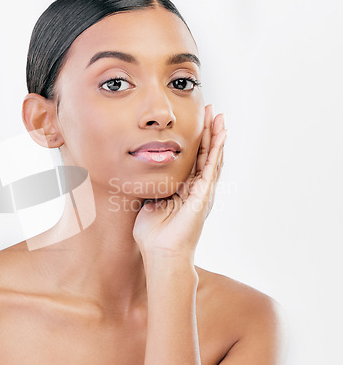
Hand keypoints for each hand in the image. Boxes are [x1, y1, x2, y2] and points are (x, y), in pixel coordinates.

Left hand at [133, 104, 226, 263]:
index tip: (196, 122)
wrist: (161, 253)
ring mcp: (203, 191)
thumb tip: (142, 175)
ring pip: (213, 157)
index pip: (193, 160)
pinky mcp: (204, 194)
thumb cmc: (153, 234)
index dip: (196, 141)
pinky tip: (222, 133)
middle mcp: (197, 188)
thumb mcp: (150, 203)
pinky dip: (218, 149)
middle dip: (209, 132)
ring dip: (217, 135)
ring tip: (220, 116)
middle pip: (206, 154)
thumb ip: (152, 188)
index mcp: (184, 190)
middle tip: (212, 111)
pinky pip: (213, 167)